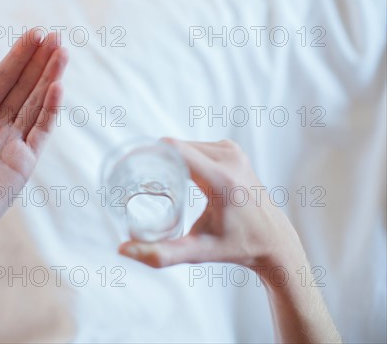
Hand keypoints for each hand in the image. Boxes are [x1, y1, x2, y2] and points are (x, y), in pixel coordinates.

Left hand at [0, 29, 68, 255]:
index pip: (2, 79)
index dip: (19, 57)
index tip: (36, 34)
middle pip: (24, 87)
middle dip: (40, 62)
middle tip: (58, 37)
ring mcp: (14, 143)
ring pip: (36, 104)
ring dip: (51, 79)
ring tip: (64, 54)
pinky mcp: (26, 162)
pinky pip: (41, 131)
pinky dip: (50, 110)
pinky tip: (58, 88)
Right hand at [118, 138, 341, 342]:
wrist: (274, 239)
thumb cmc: (238, 246)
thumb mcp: (199, 252)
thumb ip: (161, 254)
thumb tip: (124, 250)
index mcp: (221, 179)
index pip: (175, 150)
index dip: (148, 152)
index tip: (129, 163)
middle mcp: (229, 159)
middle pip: (176, 147)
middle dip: (155, 159)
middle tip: (137, 179)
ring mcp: (232, 151)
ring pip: (185, 145)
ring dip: (169, 158)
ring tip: (156, 179)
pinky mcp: (233, 150)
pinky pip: (197, 146)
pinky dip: (183, 156)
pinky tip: (178, 174)